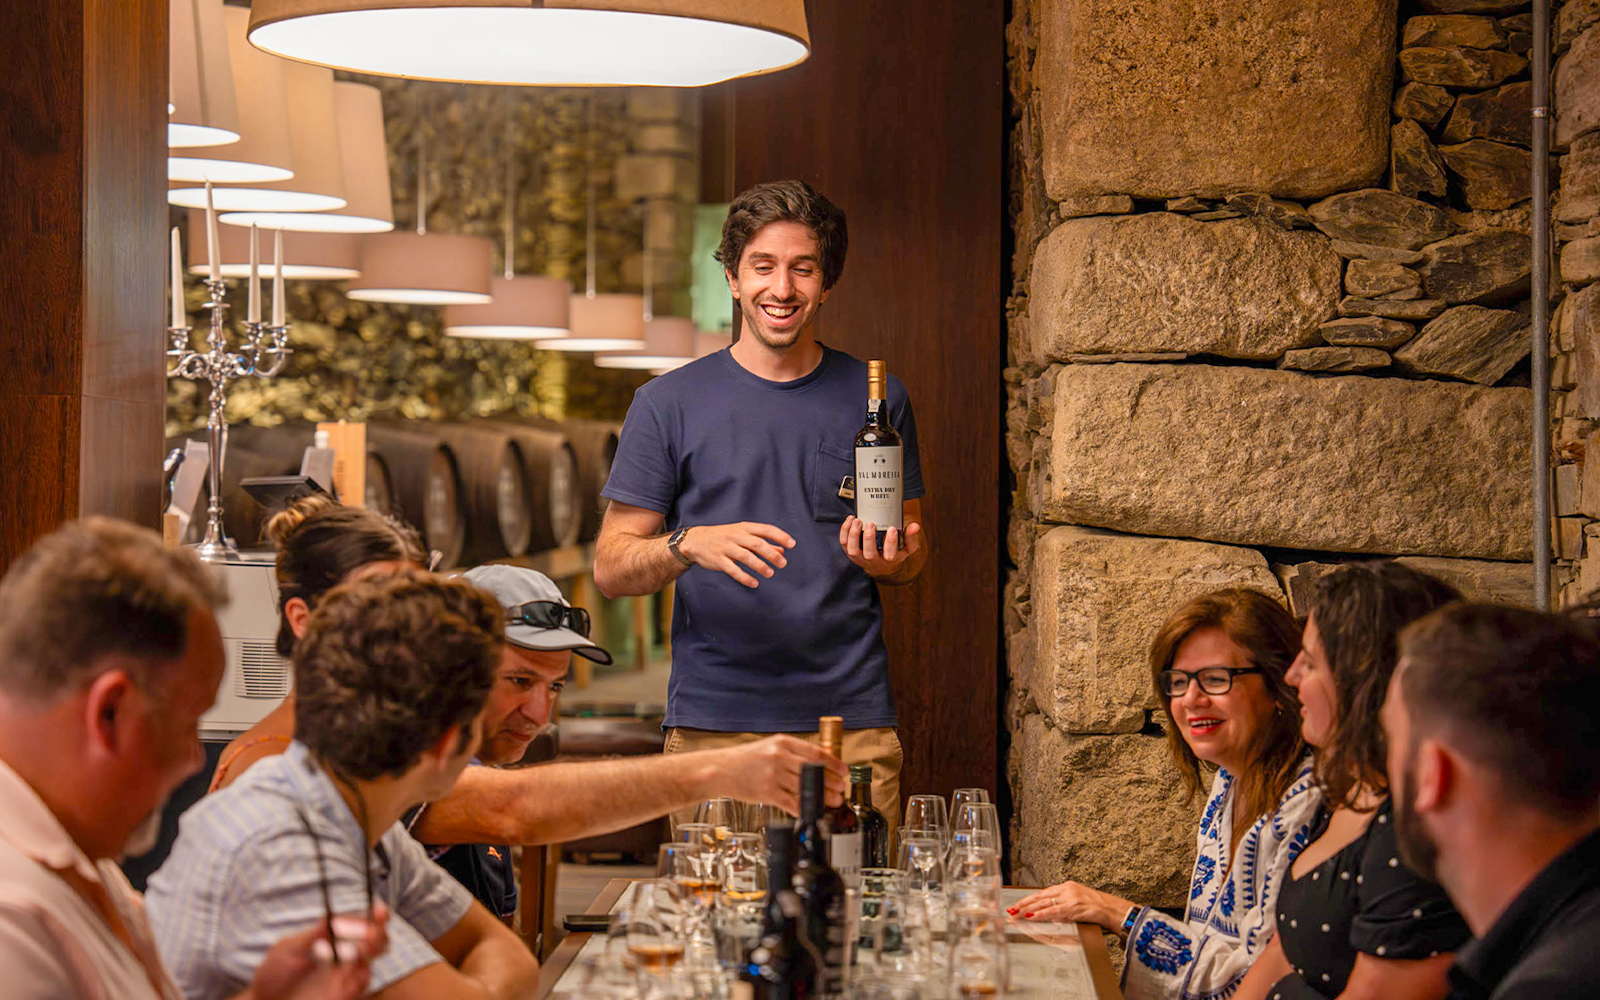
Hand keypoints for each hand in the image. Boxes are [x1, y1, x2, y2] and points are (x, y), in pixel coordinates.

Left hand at [246, 904, 388, 999]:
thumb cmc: (274, 972)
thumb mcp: (289, 949)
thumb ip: (312, 935)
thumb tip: (331, 917)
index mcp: (334, 938)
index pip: (362, 923)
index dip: (375, 915)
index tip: (378, 910)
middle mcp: (345, 955)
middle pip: (376, 940)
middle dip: (379, 933)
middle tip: (370, 933)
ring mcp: (345, 975)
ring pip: (372, 960)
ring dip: (371, 951)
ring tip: (359, 949)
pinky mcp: (344, 993)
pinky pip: (363, 982)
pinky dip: (361, 974)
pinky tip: (349, 971)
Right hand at [677, 522, 795, 588]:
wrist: (695, 541)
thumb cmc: (723, 536)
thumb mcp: (742, 535)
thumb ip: (762, 542)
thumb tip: (782, 551)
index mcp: (744, 528)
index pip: (765, 529)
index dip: (780, 536)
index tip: (792, 544)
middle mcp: (736, 536)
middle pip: (757, 543)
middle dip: (772, 554)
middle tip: (783, 564)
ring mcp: (726, 548)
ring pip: (746, 556)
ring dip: (760, 566)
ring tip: (770, 573)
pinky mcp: (718, 560)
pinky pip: (733, 570)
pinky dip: (744, 577)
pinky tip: (754, 583)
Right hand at [714, 735, 848, 813]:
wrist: (720, 770)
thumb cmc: (745, 760)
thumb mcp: (769, 747)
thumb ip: (791, 752)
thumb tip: (818, 762)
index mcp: (782, 743)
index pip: (815, 752)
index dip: (834, 763)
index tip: (844, 770)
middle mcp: (779, 757)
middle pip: (814, 770)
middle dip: (832, 781)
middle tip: (842, 788)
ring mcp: (773, 775)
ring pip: (806, 787)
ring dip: (824, 796)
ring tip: (834, 801)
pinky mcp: (767, 793)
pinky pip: (792, 803)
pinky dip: (805, 808)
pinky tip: (813, 811)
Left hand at [840, 516, 922, 578]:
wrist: (881, 567)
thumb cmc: (895, 554)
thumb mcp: (907, 548)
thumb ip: (911, 537)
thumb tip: (915, 526)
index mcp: (889, 560)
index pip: (890, 555)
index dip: (890, 542)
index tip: (892, 528)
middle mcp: (873, 561)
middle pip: (869, 554)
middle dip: (869, 538)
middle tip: (871, 523)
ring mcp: (860, 558)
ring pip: (853, 550)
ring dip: (853, 535)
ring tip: (857, 520)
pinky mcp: (851, 552)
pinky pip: (844, 544)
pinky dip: (844, 531)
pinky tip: (850, 520)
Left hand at [1007, 882, 1131, 929]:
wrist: (1114, 909)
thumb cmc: (1099, 908)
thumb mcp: (1079, 902)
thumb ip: (1064, 905)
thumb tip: (1050, 913)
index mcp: (1067, 887)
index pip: (1043, 893)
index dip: (1028, 899)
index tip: (1017, 905)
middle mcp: (1066, 889)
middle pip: (1039, 896)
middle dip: (1023, 904)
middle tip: (1010, 910)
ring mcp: (1069, 897)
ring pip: (1043, 903)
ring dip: (1027, 910)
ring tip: (1015, 914)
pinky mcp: (1073, 907)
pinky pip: (1053, 912)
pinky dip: (1040, 914)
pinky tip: (1030, 917)